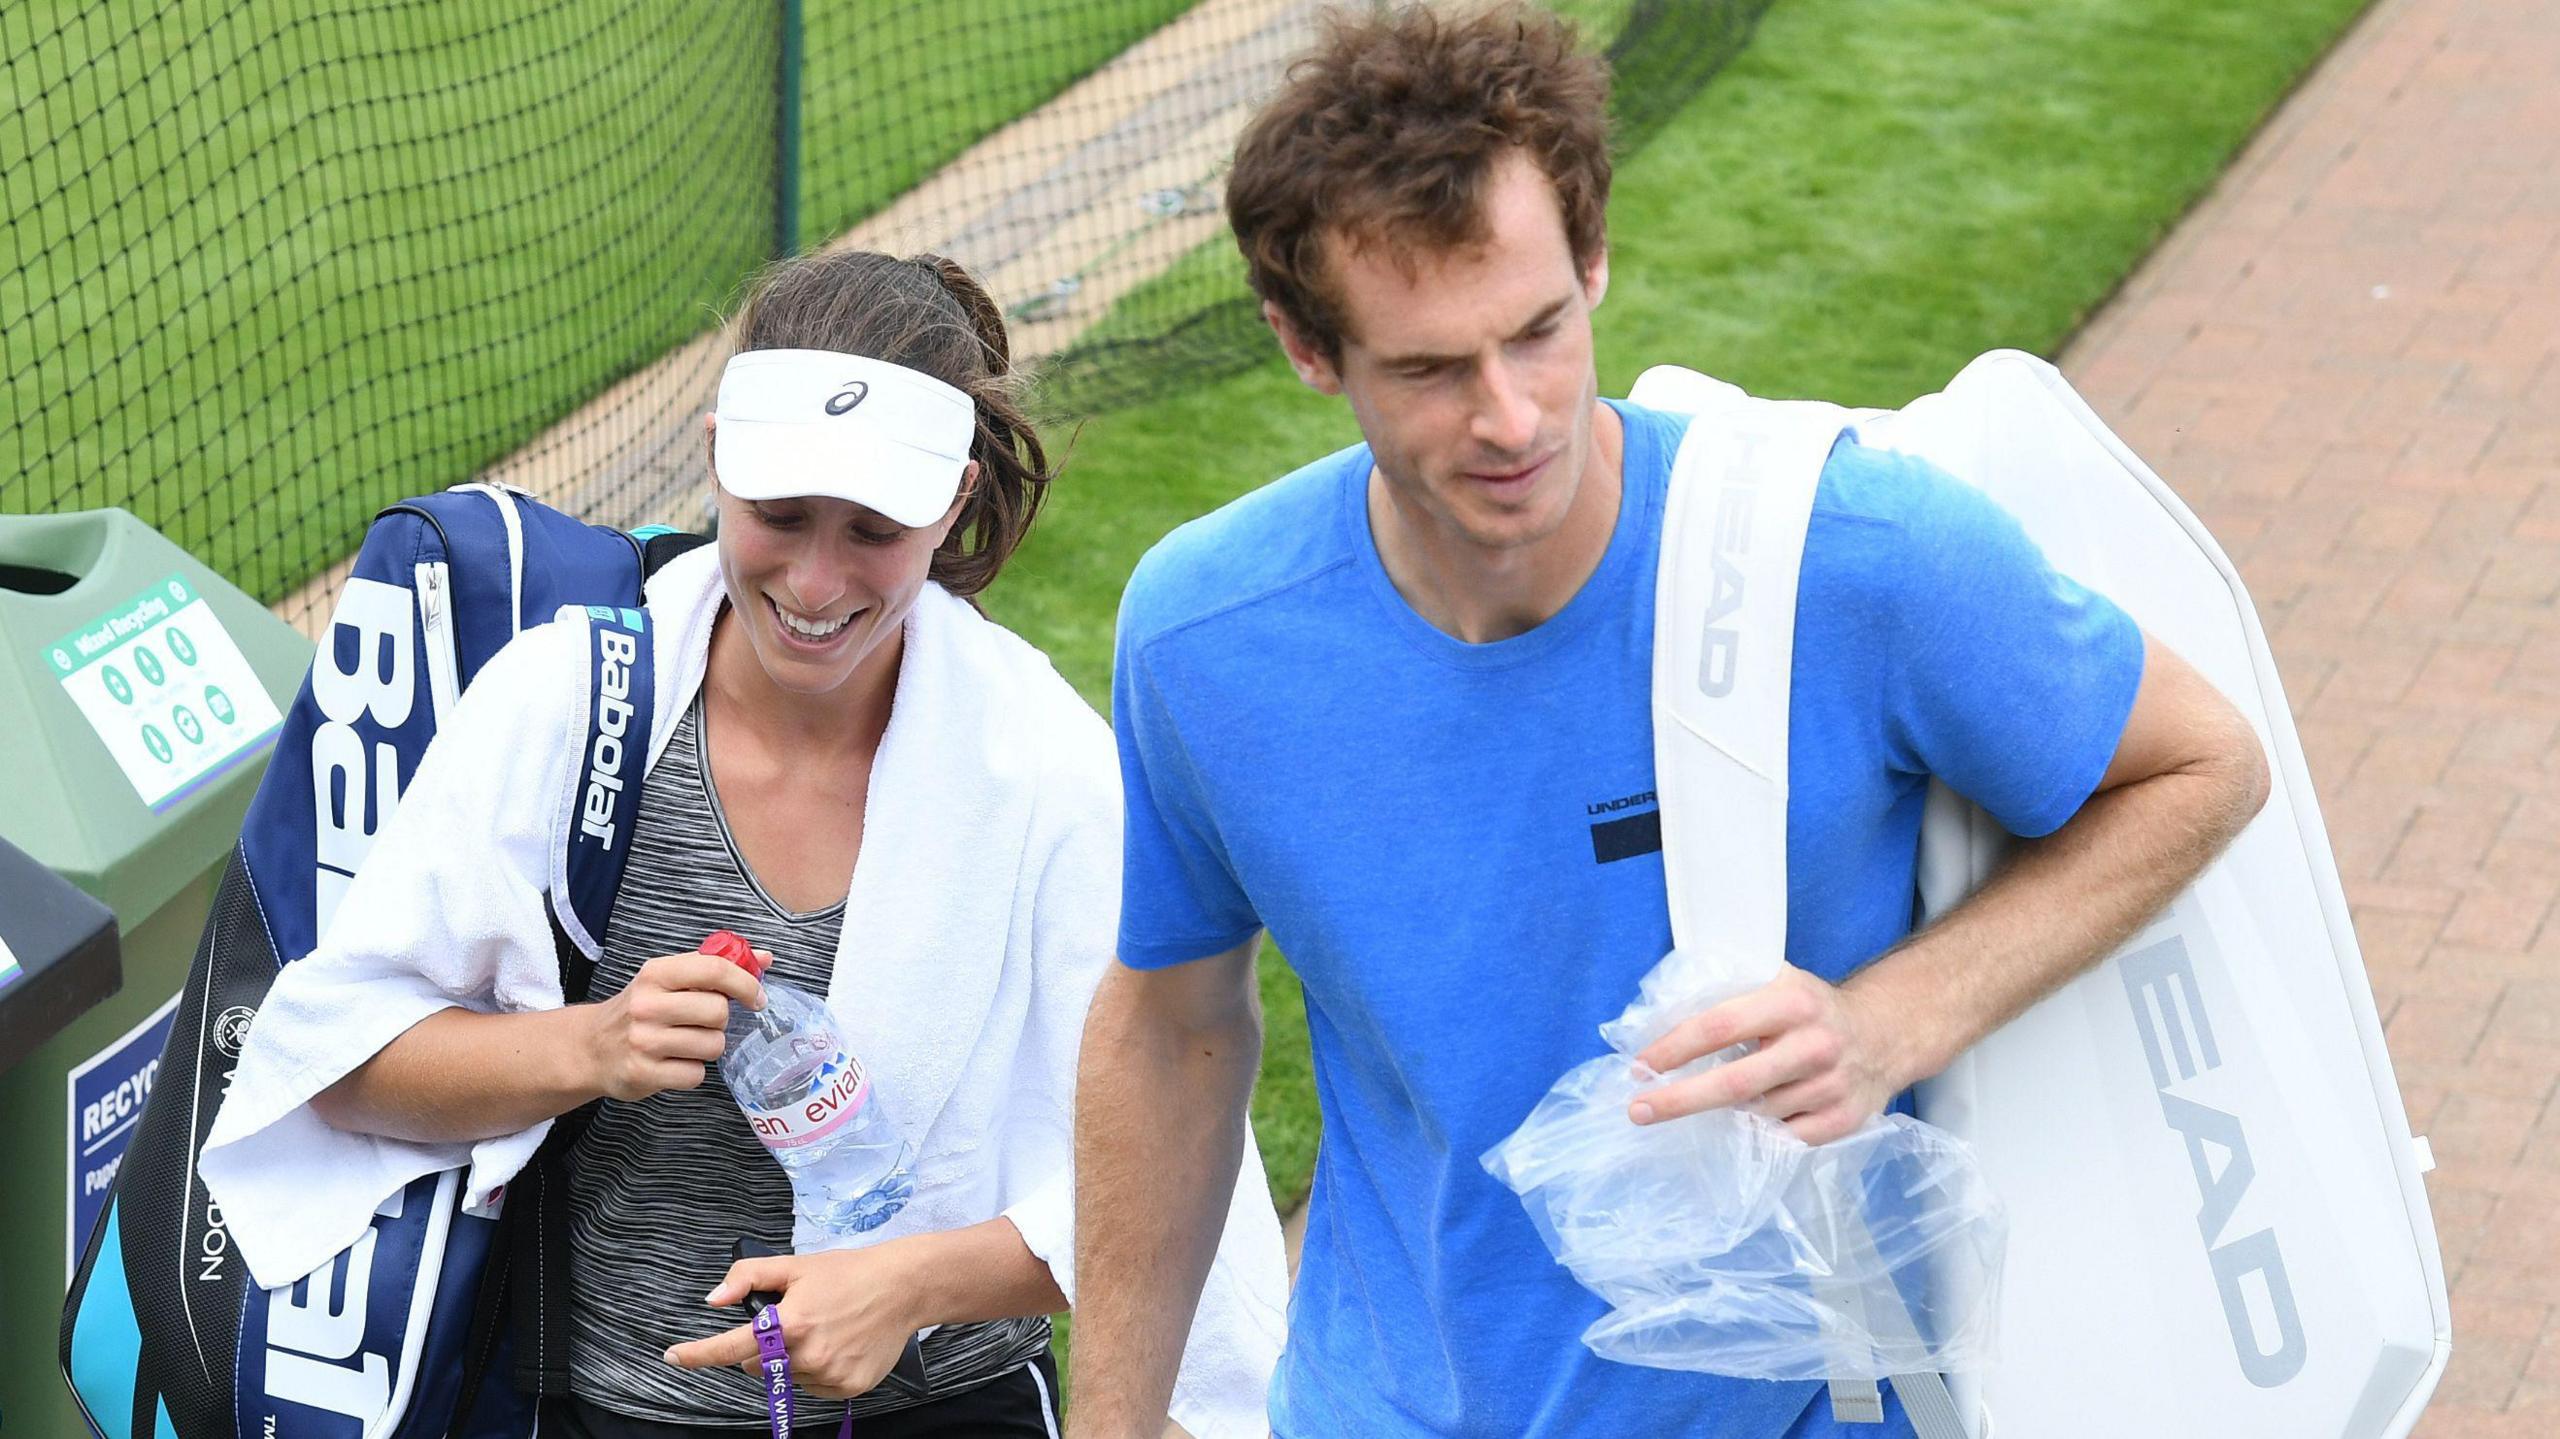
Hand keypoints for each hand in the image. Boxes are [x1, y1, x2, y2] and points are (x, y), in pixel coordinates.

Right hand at [581, 950, 764, 1102]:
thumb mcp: (669, 979)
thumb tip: (766, 958)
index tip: (757, 997)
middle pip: (718, 1011)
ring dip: (708, 1047)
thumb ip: (715, 967)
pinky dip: (692, 1072)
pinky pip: (695, 1075)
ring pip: (712, 1046)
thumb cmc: (641, 1010)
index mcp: (656, 973)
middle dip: (720, 1021)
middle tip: (704, 1023)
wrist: (591, 1047)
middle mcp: (646, 1004)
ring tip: (686, 1044)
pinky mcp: (642, 1073)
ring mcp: (643, 1040)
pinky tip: (674, 1063)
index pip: (714, 969)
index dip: (746, 983)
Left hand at [664, 1245, 926, 1398]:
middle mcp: (807, 1355)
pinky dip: (818, 1370)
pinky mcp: (848, 1387)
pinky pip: (815, 1388)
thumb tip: (713, 1299)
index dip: (697, 1354)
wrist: (903, 1288)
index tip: (673, 1356)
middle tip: (794, 1322)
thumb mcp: (796, 1265)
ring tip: (824, 1330)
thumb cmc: (848, 1273)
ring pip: (787, 1378)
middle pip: (759, 1366)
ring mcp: (829, 1374)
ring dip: (793, 1360)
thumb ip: (749, 1277)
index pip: (730, 1347)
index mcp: (789, 1324)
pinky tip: (839, 1345)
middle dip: (765, 1348)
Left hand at [1625, 965, 1905, 1144]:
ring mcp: (1831, 1087)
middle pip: (1733, 1083)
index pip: (1718, 1026)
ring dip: (1722, 1115)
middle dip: (1679, 1100)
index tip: (1639, 1066)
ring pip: (1755, 1114)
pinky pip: (1782, 1139)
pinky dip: (1758, 1134)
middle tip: (1639, 1110)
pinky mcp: (1842, 1121)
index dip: (1673, 1049)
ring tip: (1705, 1105)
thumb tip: (1659, 1021)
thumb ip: (1730, 992)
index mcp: (1791, 1001)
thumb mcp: (1778, 981)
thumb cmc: (1811, 1009)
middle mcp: (1814, 1045)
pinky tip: (1747, 1124)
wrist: (1885, 1034)